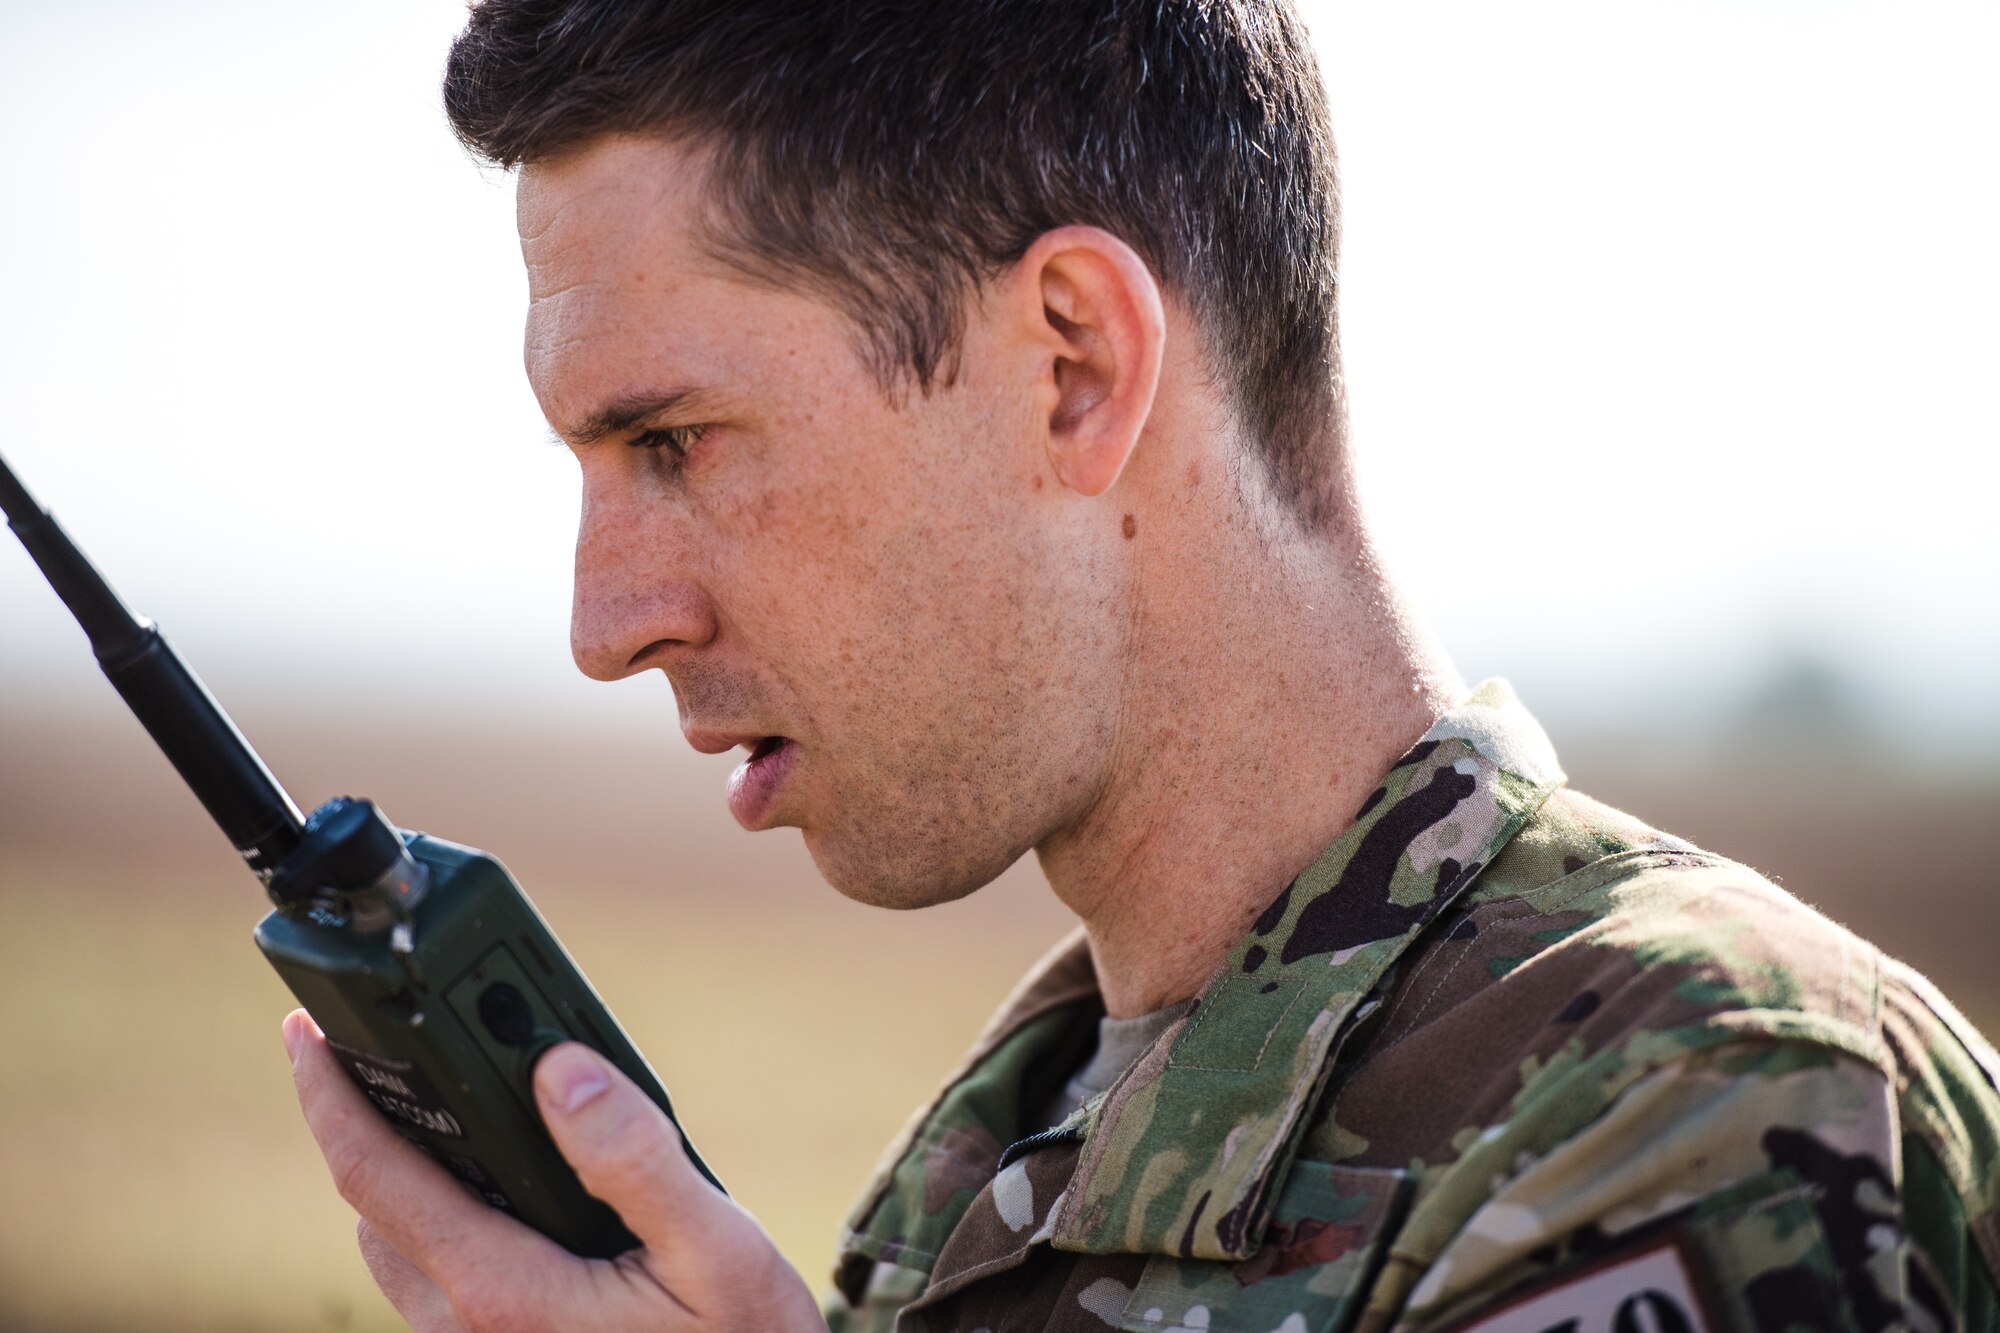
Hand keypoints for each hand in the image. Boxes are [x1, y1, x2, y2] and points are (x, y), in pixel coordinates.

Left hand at [283, 1010, 827, 1331]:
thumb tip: (560, 1069)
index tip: (305, 1031)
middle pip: (375, 1208)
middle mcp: (466, 1329)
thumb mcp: (718, 1250)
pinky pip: (440, 1281)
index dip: (328, 1096)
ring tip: (462, 1106)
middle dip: (370, 1123)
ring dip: (410, 1176)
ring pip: (402, 1249)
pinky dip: (448, 1218)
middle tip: (394, 1047)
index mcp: (503, 1292)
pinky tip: (514, 1185)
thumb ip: (634, 1158)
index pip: (374, 1176)